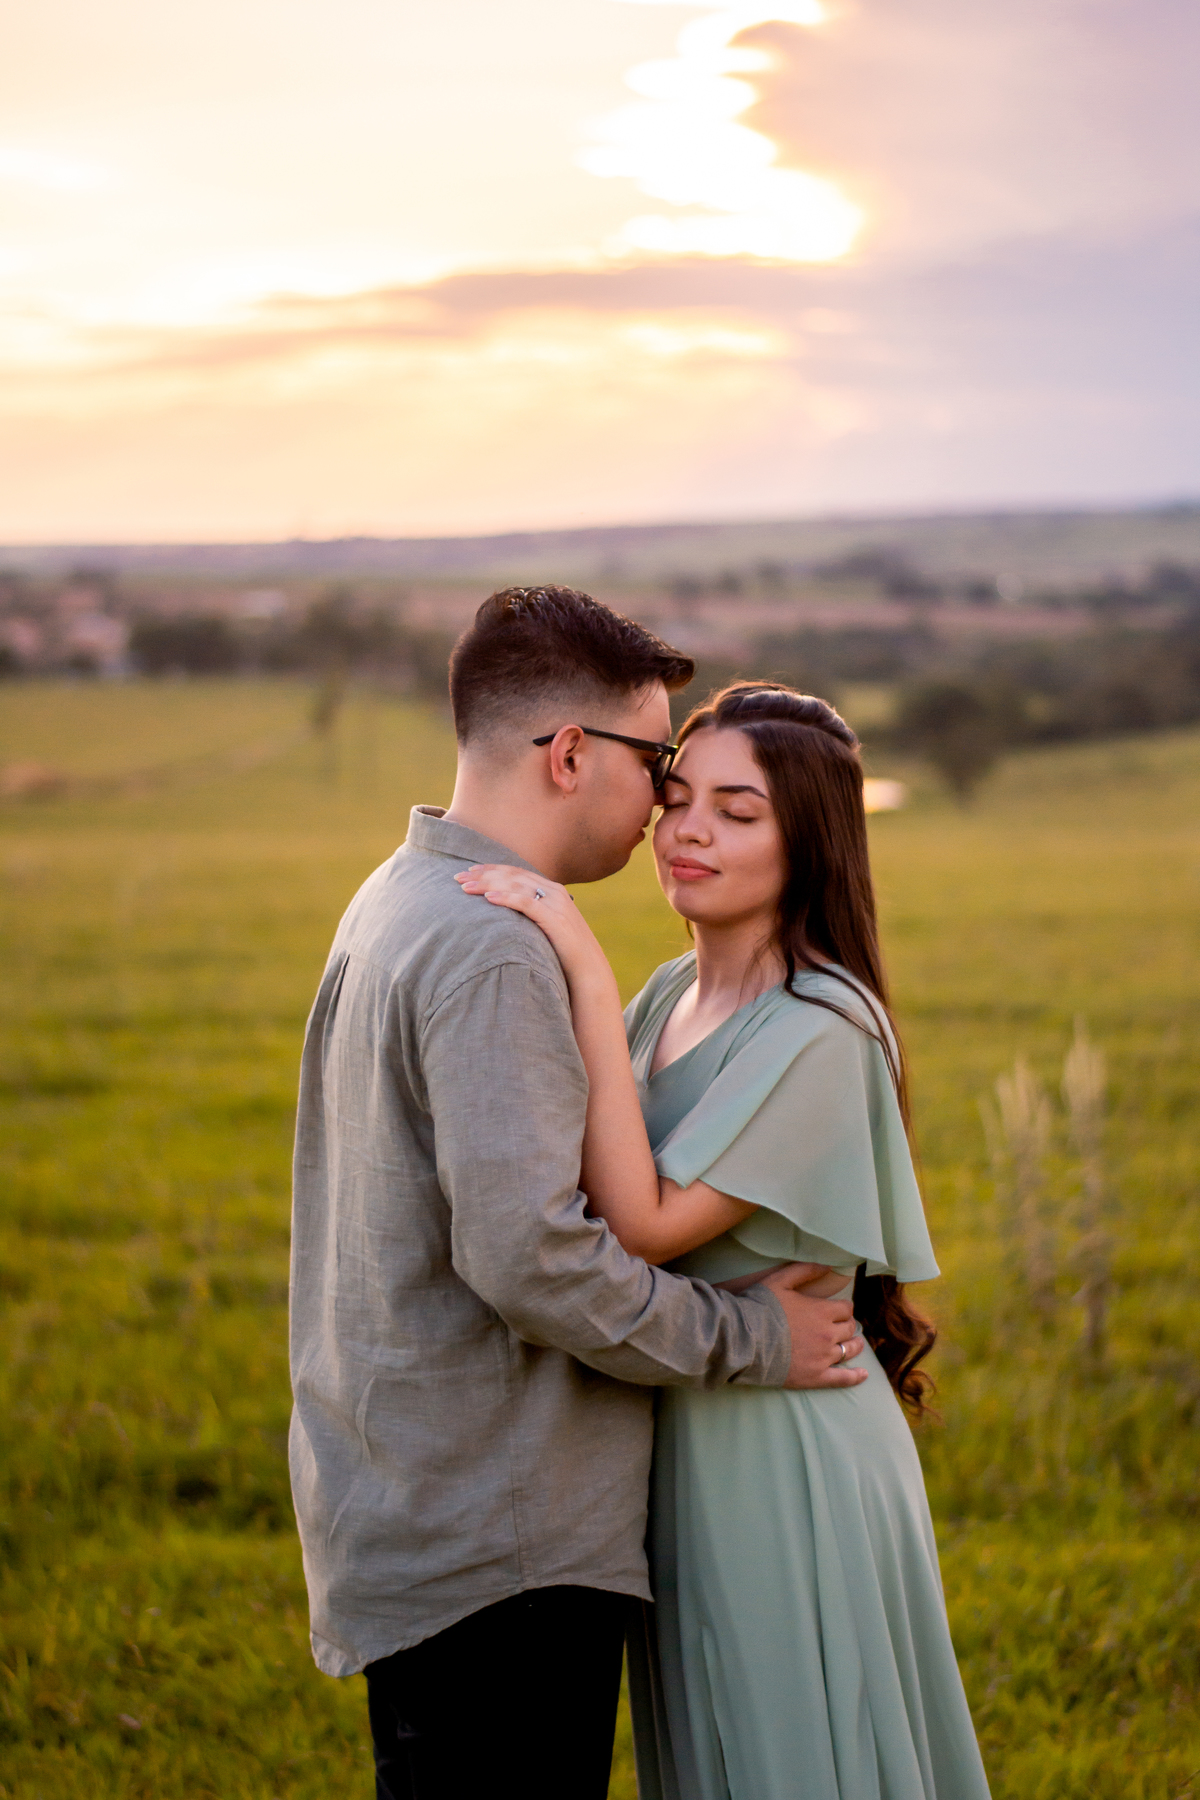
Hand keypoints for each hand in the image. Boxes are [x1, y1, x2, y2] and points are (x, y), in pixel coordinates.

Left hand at [454, 865, 610, 989]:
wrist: (588, 970)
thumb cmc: (564, 952)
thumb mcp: (547, 926)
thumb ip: (532, 914)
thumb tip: (506, 914)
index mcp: (552, 890)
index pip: (516, 872)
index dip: (491, 869)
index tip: (469, 871)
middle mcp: (554, 891)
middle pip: (512, 875)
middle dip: (483, 874)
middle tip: (458, 877)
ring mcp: (556, 904)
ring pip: (516, 886)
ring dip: (487, 885)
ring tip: (465, 887)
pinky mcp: (555, 919)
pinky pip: (526, 903)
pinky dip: (506, 898)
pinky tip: (488, 898)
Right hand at [760, 1263, 867, 1389]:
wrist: (745, 1340)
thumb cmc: (761, 1307)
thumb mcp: (780, 1281)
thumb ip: (805, 1271)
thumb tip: (828, 1266)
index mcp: (822, 1311)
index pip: (845, 1308)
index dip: (843, 1307)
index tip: (839, 1308)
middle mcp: (828, 1334)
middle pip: (848, 1329)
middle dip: (847, 1324)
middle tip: (842, 1325)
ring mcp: (823, 1357)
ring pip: (848, 1350)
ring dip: (854, 1345)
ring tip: (855, 1343)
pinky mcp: (816, 1377)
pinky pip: (842, 1378)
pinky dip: (855, 1377)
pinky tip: (863, 1375)